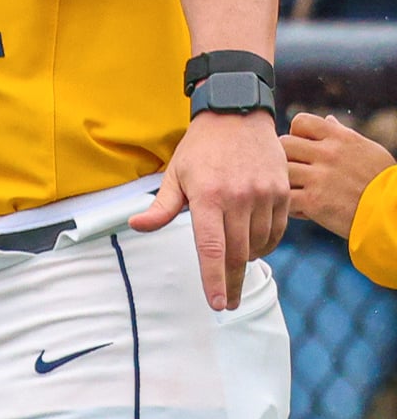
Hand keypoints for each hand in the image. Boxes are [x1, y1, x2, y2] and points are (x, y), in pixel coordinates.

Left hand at [131, 111, 289, 309]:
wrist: (237, 115)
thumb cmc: (200, 148)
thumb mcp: (175, 174)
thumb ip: (161, 206)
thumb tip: (136, 225)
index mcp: (207, 196)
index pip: (212, 248)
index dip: (214, 279)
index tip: (216, 304)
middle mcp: (239, 198)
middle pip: (238, 254)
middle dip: (231, 283)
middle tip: (226, 302)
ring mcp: (264, 195)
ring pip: (258, 245)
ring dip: (247, 261)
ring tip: (235, 265)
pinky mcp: (281, 192)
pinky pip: (276, 231)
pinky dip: (265, 244)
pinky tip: (253, 244)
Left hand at [283, 112, 394, 240]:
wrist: (395, 213)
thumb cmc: (384, 182)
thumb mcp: (368, 151)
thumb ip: (343, 135)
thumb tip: (328, 120)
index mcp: (341, 138)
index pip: (301, 121)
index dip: (297, 133)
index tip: (304, 148)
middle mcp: (328, 154)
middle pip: (284, 144)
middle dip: (286, 157)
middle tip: (297, 172)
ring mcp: (320, 177)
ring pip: (281, 170)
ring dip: (285, 181)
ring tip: (298, 191)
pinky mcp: (314, 202)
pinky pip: (285, 197)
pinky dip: (289, 205)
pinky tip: (303, 209)